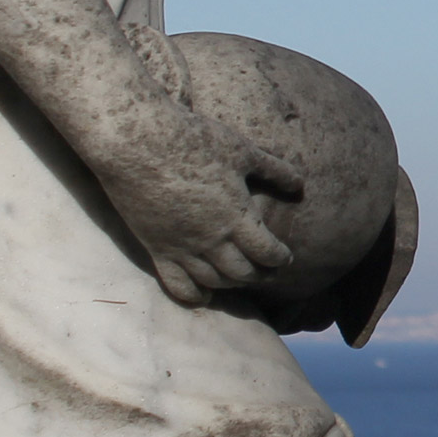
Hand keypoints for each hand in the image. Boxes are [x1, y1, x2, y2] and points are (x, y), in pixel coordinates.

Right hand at [91, 92, 307, 307]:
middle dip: (261, 275)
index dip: (281, 259)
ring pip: (214, 281)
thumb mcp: (242, 150)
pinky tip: (203, 296)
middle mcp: (212, 240)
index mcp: (237, 216)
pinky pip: (177, 285)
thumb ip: (274, 170)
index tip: (286, 258)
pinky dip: (194, 296)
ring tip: (239, 279)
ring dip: (231, 284)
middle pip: (243, 273)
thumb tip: (300, 186)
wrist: (136, 143)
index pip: (267, 252)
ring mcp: (183, 248)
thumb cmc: (193, 141)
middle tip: (268, 272)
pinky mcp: (156, 248)